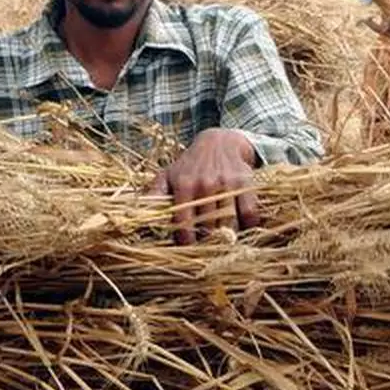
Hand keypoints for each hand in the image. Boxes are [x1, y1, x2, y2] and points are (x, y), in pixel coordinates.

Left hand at [149, 128, 259, 244]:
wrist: (219, 141)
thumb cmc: (190, 164)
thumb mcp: (168, 174)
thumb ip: (155, 194)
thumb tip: (140, 212)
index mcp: (184, 184)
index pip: (183, 221)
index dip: (186, 239)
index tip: (188, 247)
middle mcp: (205, 184)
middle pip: (207, 225)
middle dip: (207, 240)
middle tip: (208, 248)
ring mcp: (226, 183)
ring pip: (228, 222)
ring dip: (227, 236)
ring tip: (224, 242)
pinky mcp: (245, 183)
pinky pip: (249, 213)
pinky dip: (247, 225)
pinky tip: (242, 228)